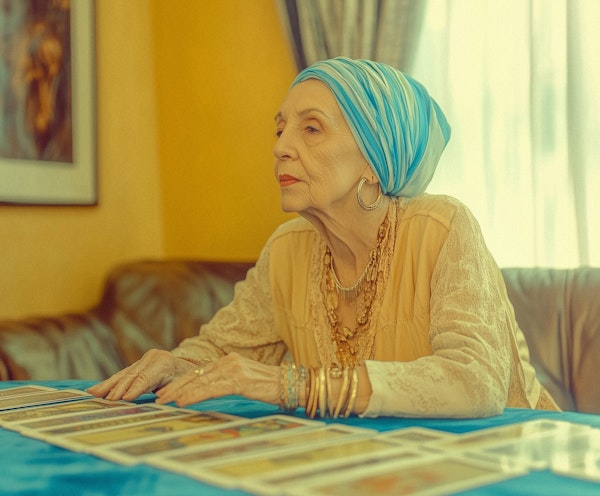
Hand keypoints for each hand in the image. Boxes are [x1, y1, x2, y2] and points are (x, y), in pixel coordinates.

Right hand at [86, 349, 193, 400]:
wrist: (186, 368)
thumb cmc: (187, 381)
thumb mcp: (182, 386)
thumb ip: (170, 392)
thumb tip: (159, 400)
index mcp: (165, 363)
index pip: (147, 377)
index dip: (136, 387)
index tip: (126, 397)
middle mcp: (153, 358)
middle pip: (132, 375)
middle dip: (119, 388)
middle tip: (108, 400)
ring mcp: (143, 360)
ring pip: (123, 374)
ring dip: (107, 386)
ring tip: (94, 394)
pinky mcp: (136, 365)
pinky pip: (121, 376)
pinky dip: (108, 384)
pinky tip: (94, 390)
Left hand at [155, 352, 279, 406]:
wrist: (292, 384)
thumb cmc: (270, 386)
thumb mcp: (244, 380)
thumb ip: (227, 381)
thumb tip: (208, 391)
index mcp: (228, 360)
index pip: (198, 372)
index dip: (180, 382)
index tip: (166, 391)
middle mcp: (229, 361)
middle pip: (195, 375)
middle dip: (175, 387)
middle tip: (158, 397)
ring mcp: (234, 369)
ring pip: (200, 381)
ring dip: (180, 392)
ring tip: (165, 401)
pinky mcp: (240, 380)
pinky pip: (212, 389)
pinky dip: (195, 395)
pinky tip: (184, 402)